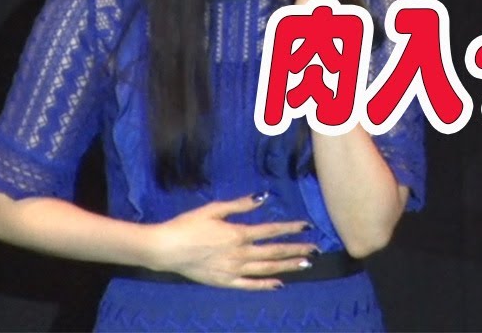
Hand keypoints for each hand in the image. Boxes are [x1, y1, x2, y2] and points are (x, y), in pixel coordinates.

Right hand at [146, 194, 317, 289]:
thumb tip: (263, 197)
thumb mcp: (214, 209)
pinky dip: (265, 285)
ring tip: (305, 265)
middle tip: (315, 250)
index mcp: (238, 234)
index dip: (291, 228)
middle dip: (297, 250)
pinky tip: (279, 284)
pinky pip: (249, 285)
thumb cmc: (188, 225)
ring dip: (287, 266)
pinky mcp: (224, 282)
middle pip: (274, 252)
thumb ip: (240, 205)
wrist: (165, 248)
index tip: (307, 226)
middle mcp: (240, 253)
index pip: (272, 230)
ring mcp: (233, 270)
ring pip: (266, 268)